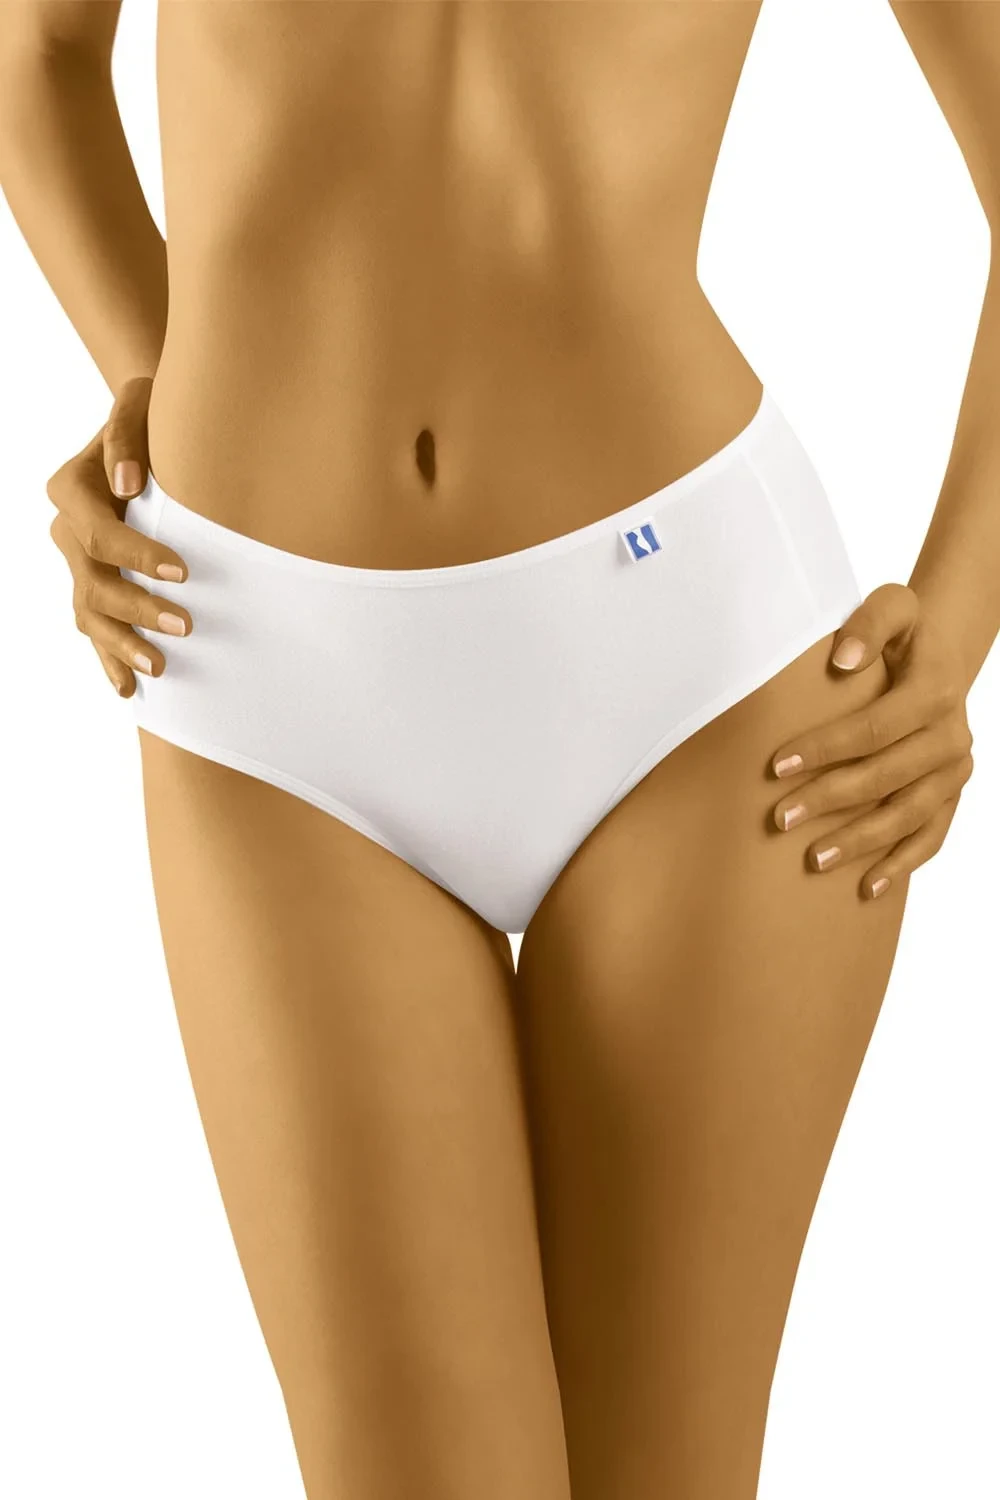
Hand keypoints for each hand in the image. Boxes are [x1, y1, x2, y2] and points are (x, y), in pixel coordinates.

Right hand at [46, 375, 190, 697]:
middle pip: (94, 581)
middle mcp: (66, 530)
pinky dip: (109, 659)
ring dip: (122, 645)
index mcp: (72, 489)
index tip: (182, 571)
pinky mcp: (93, 583)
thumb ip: (126, 435)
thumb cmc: (151, 416)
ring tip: (161, 669)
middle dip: (138, 608)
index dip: (137, 556)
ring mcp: (76, 562)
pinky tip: (128, 688)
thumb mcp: (139, 404)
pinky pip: (94, 627)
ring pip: (90, 613)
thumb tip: (126, 485)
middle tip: (186, 626)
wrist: (147, 434)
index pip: (99, 533)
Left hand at [769, 583, 973, 899]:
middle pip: (887, 776)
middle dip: (831, 800)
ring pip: (908, 815)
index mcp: (937, 690)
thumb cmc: (903, 632)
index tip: (777, 766)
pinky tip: (866, 887)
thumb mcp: (893, 606)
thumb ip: (870, 621)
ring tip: (813, 859)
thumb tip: (842, 658)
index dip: (826, 748)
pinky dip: (901, 864)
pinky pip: (931, 837)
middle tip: (780, 819)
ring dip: (861, 840)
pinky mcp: (952, 795)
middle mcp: (954, 735)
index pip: (875, 727)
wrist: (940, 656)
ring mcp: (956, 771)